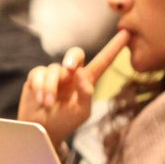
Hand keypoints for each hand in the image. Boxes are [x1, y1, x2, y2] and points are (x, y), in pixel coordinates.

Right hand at [18, 30, 130, 149]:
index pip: (103, 61)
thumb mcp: (81, 112)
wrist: (42, 131)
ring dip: (50, 87)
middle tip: (69, 69)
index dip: (114, 48)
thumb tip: (81, 73)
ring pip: (54, 69)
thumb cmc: (65, 122)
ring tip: (48, 104)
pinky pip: (38, 73)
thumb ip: (86, 94)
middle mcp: (71, 74)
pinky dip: (40, 86)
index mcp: (87, 81)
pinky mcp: (37, 77)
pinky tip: (40, 99)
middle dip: (72, 58)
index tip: (127, 33)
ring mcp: (54, 74)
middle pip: (75, 53)